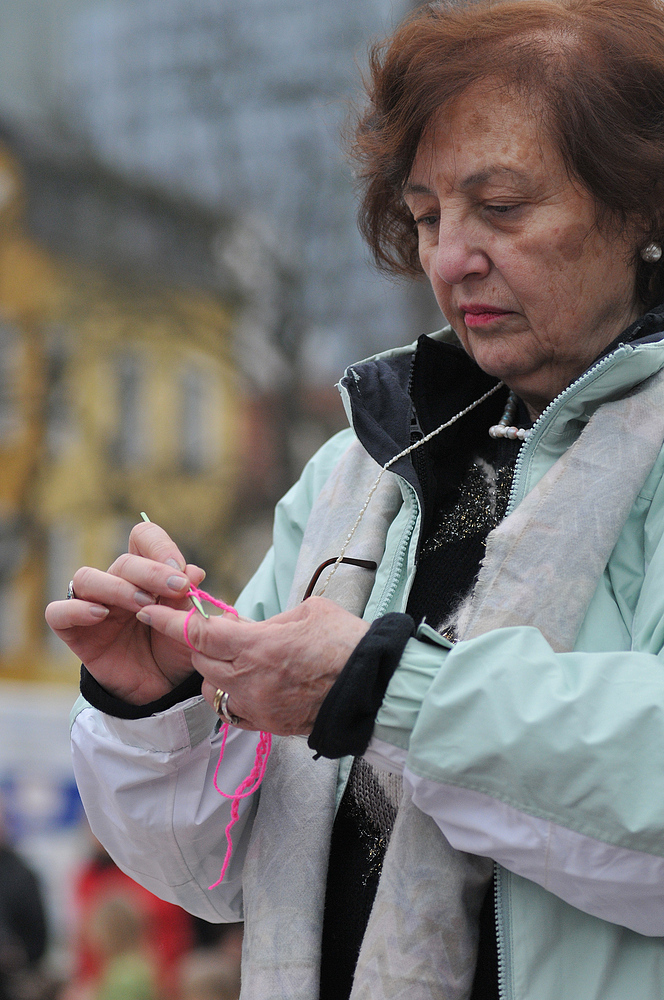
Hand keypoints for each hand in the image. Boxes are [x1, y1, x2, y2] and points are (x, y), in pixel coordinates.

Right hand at [45, 521, 206, 704]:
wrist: (160, 688)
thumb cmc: (173, 649)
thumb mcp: (188, 625)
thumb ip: (187, 600)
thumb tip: (194, 571)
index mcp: (145, 574)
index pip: (143, 538)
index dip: (160, 546)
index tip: (182, 571)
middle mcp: (116, 584)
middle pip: (123, 562)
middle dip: (152, 572)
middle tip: (178, 588)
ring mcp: (91, 605)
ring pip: (87, 578)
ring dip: (118, 587)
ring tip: (144, 605)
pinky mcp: (73, 631)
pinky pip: (58, 612)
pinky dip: (77, 610)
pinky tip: (102, 616)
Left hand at [135, 596, 370, 734]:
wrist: (375, 688)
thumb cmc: (346, 642)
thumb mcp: (307, 612)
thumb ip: (270, 621)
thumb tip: (256, 628)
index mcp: (255, 646)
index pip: (198, 631)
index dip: (169, 619)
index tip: (147, 609)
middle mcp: (248, 680)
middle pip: (201, 659)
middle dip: (199, 642)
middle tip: (213, 629)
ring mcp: (257, 707)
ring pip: (213, 688)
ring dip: (215, 671)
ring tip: (237, 659)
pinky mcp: (269, 726)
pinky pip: (234, 712)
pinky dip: (233, 696)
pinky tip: (250, 685)